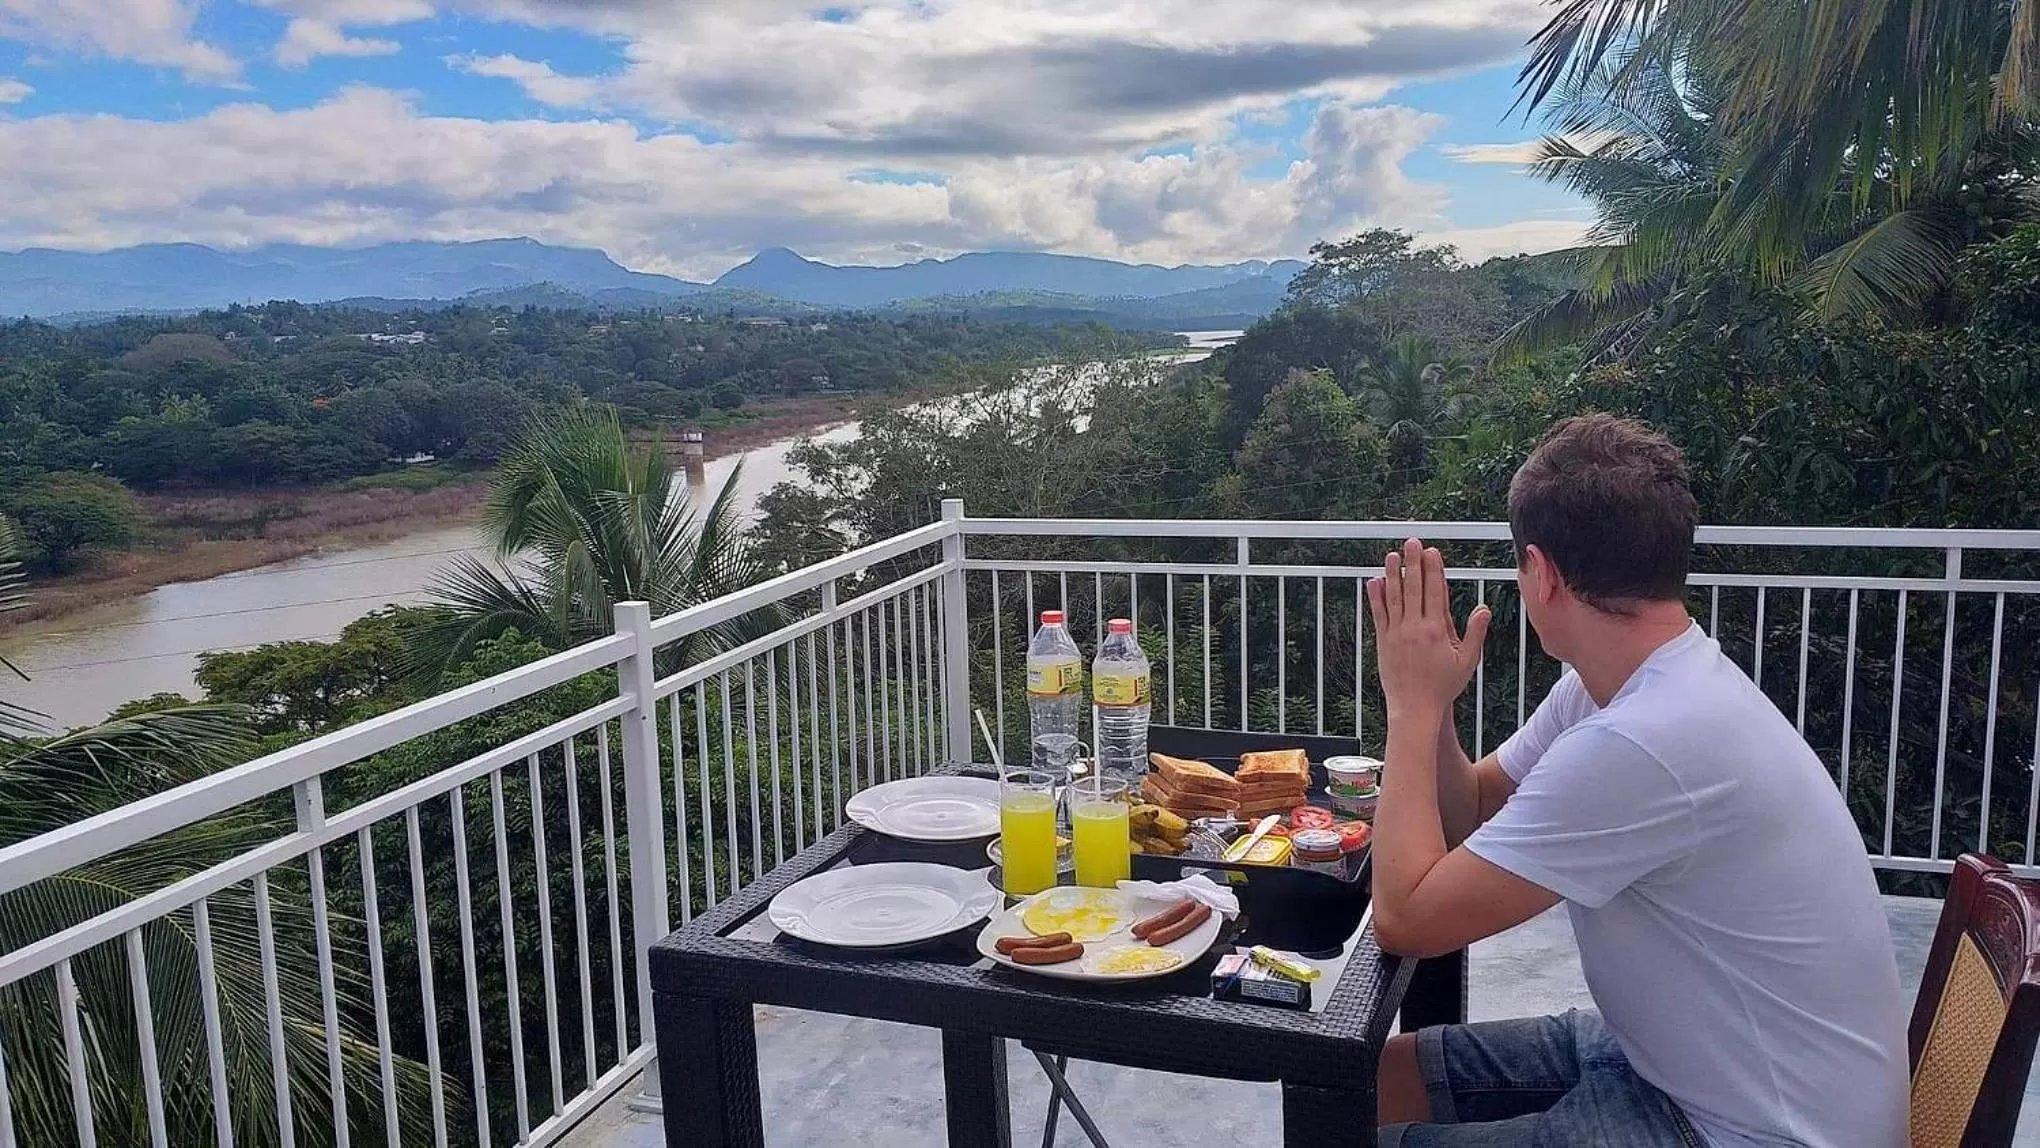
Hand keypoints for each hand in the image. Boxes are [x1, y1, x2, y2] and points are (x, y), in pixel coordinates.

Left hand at [1367, 537, 1491, 717]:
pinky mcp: (1383, 642)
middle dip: (1413, 563)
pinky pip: (1379, 615)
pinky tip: (1374, 581)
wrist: (1415, 708)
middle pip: (1414, 588)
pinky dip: (1376, 597)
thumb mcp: (1467, 662)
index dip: (1433, 570)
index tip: (1432, 552)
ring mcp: (1397, 634)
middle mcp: (1415, 628)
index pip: (1435, 593)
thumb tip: (1484, 609)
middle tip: (1411, 542)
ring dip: (1393, 574)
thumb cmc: (1443, 687)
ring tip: (1392, 555)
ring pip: (1394, 597)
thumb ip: (1475, 633)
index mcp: (1437, 631)